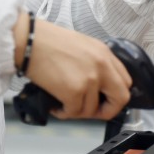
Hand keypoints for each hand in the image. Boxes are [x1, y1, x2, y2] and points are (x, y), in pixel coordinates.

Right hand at [15, 17, 132, 120]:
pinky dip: (63, 113)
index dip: (115, 96)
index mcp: (105, 54)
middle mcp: (102, 66)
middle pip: (120, 99)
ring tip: (63, 103)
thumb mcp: (83, 46)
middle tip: (91, 111)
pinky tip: (55, 105)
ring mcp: (90, 79)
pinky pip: (73, 112)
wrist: (28, 40)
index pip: (125, 82)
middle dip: (107, 110)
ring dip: (77, 111)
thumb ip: (96, 64)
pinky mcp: (74, 91)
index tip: (103, 101)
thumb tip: (98, 87)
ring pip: (91, 110)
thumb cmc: (48, 41)